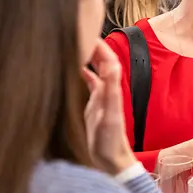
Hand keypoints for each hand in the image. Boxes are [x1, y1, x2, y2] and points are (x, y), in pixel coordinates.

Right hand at [83, 42, 136, 174]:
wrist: (111, 159)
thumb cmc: (110, 140)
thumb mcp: (110, 115)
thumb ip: (112, 91)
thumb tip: (113, 65)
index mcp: (113, 90)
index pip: (109, 62)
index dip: (101, 47)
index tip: (88, 34)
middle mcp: (109, 90)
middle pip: (103, 62)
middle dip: (94, 47)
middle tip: (80, 33)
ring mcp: (102, 96)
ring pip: (97, 70)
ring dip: (90, 57)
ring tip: (78, 44)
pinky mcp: (96, 104)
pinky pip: (91, 83)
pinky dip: (85, 72)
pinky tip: (78, 68)